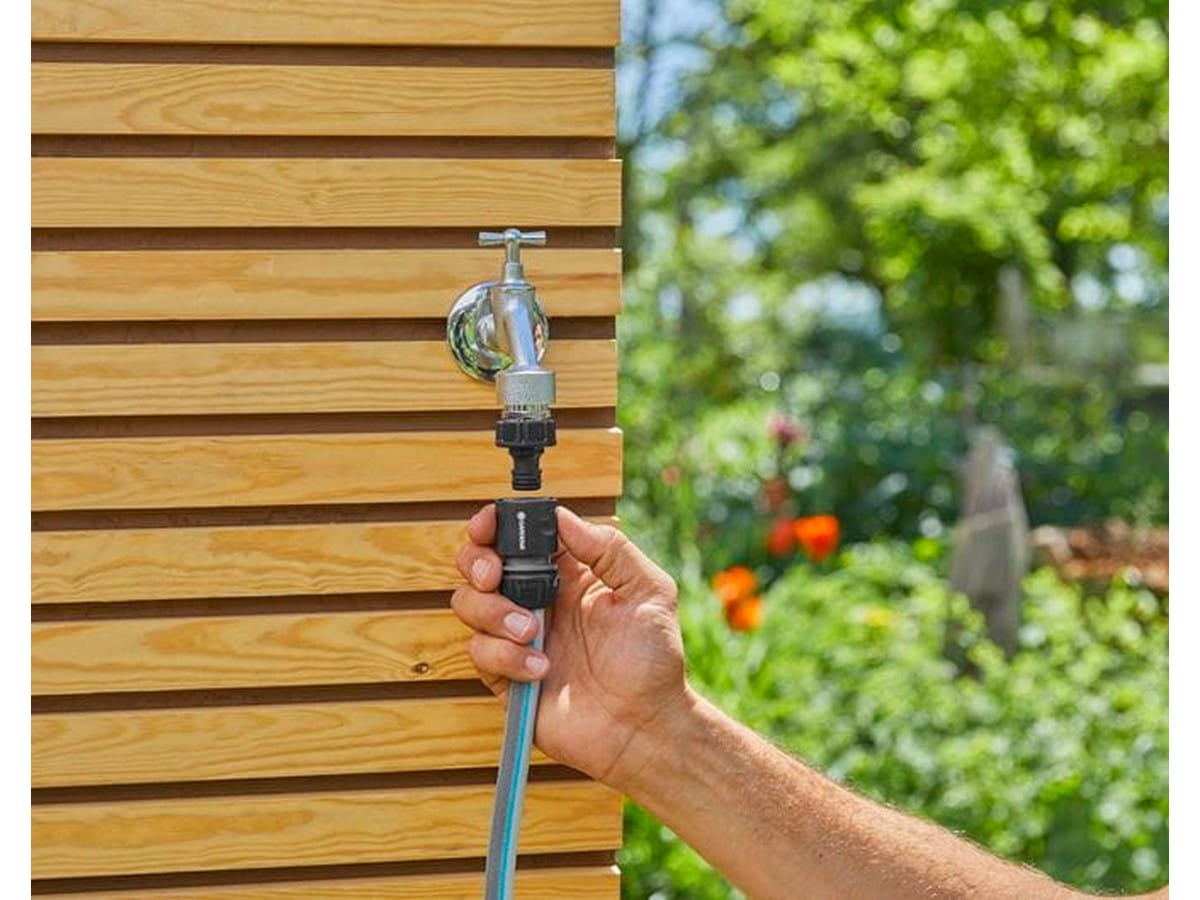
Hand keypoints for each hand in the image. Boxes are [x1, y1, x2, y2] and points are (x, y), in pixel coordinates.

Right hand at [452, 504, 691, 789]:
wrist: (645, 725)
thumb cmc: (653, 659)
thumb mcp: (648, 590)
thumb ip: (609, 549)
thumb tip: (563, 517)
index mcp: (566, 572)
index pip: (517, 535)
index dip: (494, 524)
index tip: (489, 525)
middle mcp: (535, 599)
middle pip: (479, 564)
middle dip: (477, 562)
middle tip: (495, 575)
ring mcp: (516, 637)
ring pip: (469, 604)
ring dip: (493, 612)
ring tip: (532, 631)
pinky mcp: (505, 675)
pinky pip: (479, 652)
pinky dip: (505, 656)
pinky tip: (541, 669)